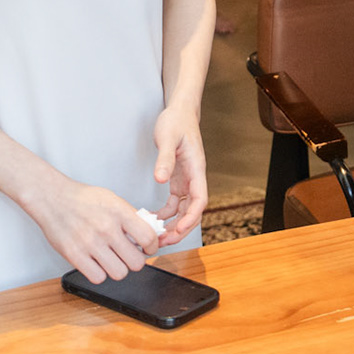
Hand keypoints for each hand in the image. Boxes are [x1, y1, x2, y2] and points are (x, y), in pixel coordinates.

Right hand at [23, 173, 162, 284]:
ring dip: (117, 268)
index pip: (148, 238)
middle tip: (128, 255)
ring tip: (111, 259)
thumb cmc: (82, 199)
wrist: (52, 198)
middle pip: (136, 262)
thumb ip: (131, 217)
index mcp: (119, 212)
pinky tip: (97, 263)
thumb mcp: (113, 199)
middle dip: (135, 260)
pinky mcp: (74, 255)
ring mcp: (90, 243)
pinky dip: (99, 273)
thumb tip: (150, 233)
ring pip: (119, 273)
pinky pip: (98, 278)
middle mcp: (106, 228)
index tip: (148, 248)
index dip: (152, 247)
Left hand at [151, 105, 207, 245]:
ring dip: (173, 225)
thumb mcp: (168, 138)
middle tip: (163, 241)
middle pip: (193, 211)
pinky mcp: (178, 180)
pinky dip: (166, 214)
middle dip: (181, 229)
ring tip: (157, 237)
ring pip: (184, 210)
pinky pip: (175, 203)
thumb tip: (160, 179)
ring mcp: (187, 181)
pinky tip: (154, 219)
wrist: (179, 112)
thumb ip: (165, 159)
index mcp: (196, 169)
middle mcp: (194, 178)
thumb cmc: (176, 122)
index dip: (191, 217)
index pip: (199, 199)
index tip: (179, 229)